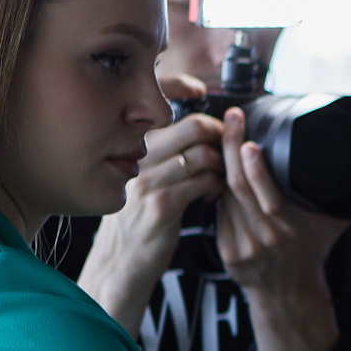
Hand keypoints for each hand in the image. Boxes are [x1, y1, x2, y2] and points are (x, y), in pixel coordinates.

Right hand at [79, 80, 226, 333]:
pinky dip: (217, 184)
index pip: (154, 101)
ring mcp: (148, 181)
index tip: (202, 91)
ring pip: (202, 154)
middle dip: (219, 134)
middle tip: (228, 146)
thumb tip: (196, 127)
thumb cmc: (138, 221)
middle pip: (191, 126)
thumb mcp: (142, 179)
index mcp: (131, 146)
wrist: (121, 264)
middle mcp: (136, 158)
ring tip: (223, 175)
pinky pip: (203, 182)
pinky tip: (214, 193)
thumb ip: (161, 153)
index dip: (182, 86)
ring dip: (223, 164)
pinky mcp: (162, 205)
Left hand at [219, 107, 350, 350]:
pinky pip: (220, 210)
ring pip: (226, 195)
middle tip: (231, 119)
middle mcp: (267, 238)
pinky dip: (219, 188)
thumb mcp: (333, 225)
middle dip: (231, 147)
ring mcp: (244, 246)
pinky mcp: (226, 251)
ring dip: (222, 163)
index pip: (268, 196)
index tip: (250, 142)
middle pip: (238, 186)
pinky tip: (220, 167)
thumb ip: (347, 195)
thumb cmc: (313, 250)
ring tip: (224, 133)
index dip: (256, 169)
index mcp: (293, 229)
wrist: (290, 294)